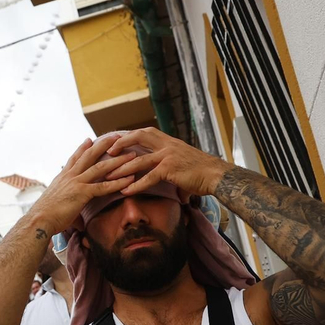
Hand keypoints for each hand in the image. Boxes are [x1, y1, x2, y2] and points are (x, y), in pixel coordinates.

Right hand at [24, 135, 140, 236]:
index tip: (90, 139)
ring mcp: (76, 183)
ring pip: (100, 167)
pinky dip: (118, 182)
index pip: (74, 158)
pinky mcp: (82, 193)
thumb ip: (63, 201)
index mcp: (62, 177)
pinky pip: (103, 186)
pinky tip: (130, 179)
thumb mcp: (54, 202)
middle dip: (104, 144)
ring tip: (131, 155)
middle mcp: (69, 176)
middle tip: (117, 137)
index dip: (82, 148)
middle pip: (89, 155)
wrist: (39, 220)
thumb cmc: (45, 215)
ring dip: (118, 161)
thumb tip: (69, 212)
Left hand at [113, 128, 231, 199]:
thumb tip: (173, 188)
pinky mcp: (170, 169)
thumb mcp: (184, 164)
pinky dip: (136, 185)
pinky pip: (149, 177)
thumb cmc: (202, 172)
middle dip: (121, 142)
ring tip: (108, 176)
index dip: (129, 135)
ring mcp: (168, 156)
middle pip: (139, 136)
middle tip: (107, 151)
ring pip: (139, 160)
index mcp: (169, 142)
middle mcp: (167, 145)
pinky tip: (125, 191)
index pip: (145, 132)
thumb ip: (173, 170)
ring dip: (122, 168)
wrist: (217, 175)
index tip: (115, 140)